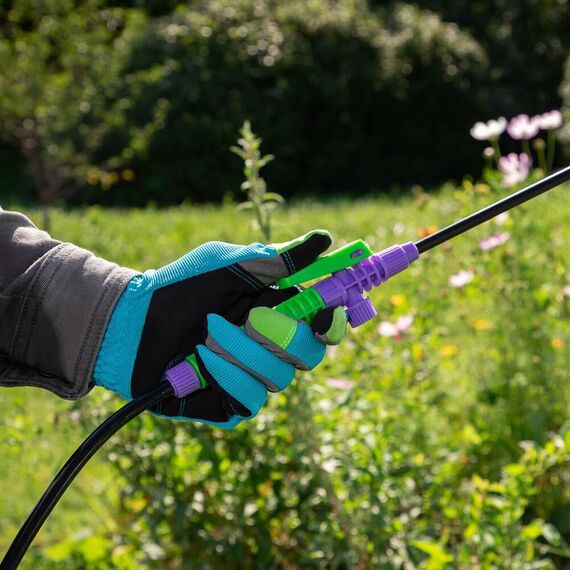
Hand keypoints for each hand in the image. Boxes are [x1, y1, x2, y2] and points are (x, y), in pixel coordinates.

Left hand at [93, 230, 345, 427]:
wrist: (132, 321)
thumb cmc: (181, 287)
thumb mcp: (229, 265)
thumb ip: (277, 259)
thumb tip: (324, 240)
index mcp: (278, 313)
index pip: (324, 325)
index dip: (336, 321)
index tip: (331, 311)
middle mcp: (271, 348)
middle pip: (312, 354)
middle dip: (287, 335)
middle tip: (256, 317)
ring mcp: (252, 377)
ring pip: (279, 376)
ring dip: (243, 349)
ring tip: (209, 329)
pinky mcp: (230, 404)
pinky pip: (251, 398)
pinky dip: (228, 373)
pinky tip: (201, 358)